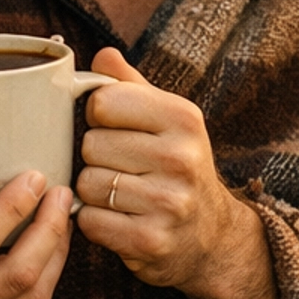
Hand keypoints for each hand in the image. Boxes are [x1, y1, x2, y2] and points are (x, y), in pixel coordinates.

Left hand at [73, 48, 245, 294]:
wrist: (211, 236)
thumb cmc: (176, 167)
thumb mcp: (166, 119)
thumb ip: (130, 86)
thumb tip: (103, 56)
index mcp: (183, 117)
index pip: (103, 102)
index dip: (98, 116)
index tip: (115, 128)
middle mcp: (181, 158)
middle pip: (91, 144)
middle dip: (95, 157)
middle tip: (121, 167)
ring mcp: (168, 203)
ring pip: (87, 184)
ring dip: (93, 191)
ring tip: (120, 194)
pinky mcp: (151, 242)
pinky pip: (90, 221)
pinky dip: (95, 221)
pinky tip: (118, 219)